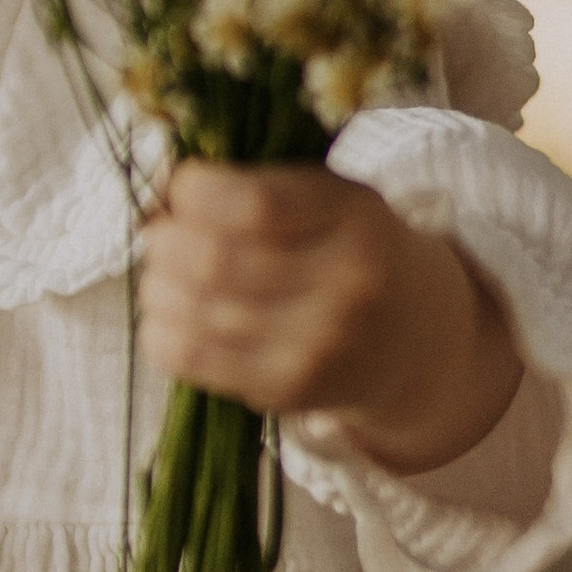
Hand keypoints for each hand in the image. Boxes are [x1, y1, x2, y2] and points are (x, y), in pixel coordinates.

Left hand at [138, 162, 522, 476]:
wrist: (414, 335)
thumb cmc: (348, 248)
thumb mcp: (328, 197)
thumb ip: (255, 182)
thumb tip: (157, 189)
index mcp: (354, 214)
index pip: (255, 204)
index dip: (195, 192)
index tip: (184, 189)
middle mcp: (346, 281)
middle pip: (216, 262)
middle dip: (165, 243)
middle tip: (159, 236)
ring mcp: (320, 343)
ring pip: (199, 314)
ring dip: (158, 288)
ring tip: (159, 277)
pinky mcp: (291, 388)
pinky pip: (198, 361)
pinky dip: (162, 334)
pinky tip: (164, 317)